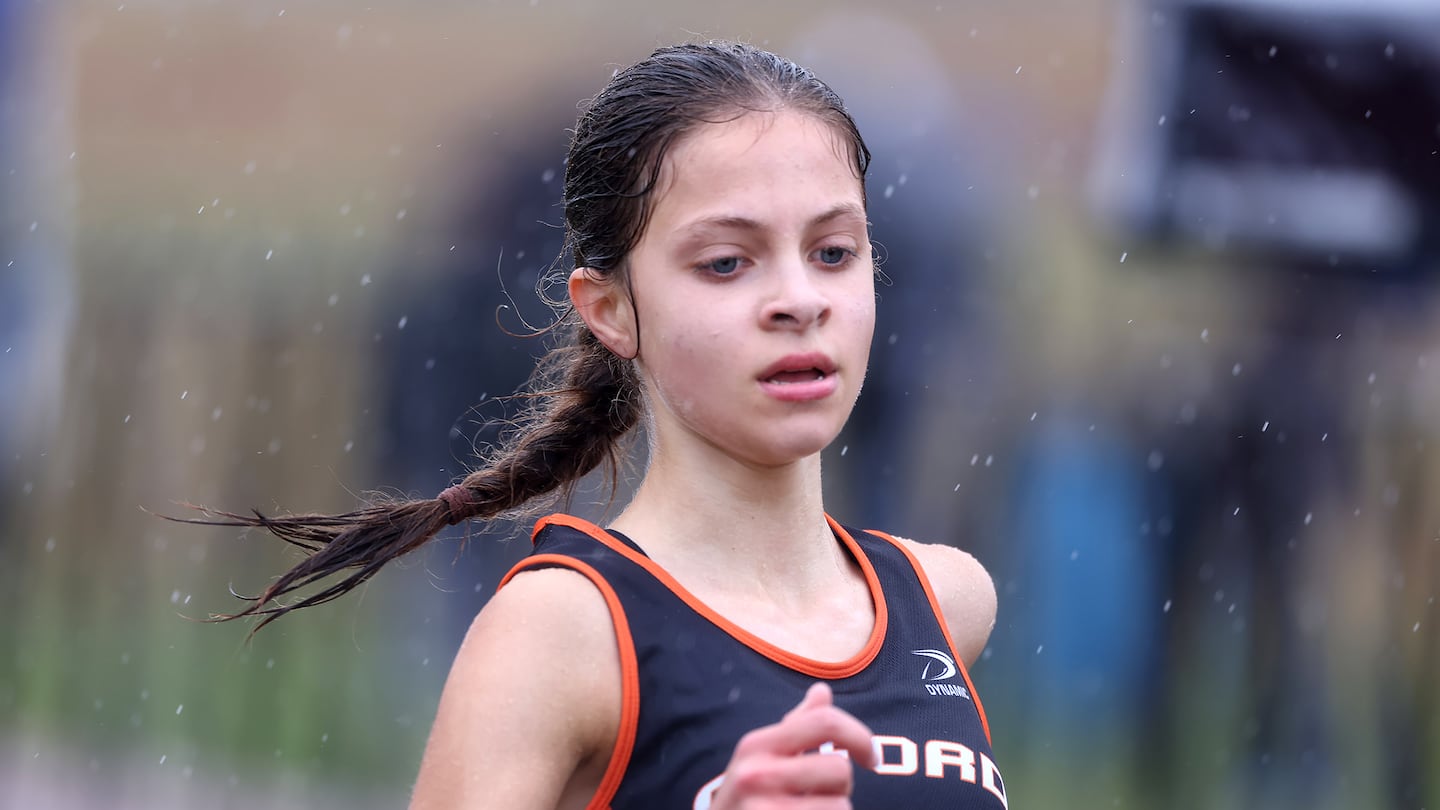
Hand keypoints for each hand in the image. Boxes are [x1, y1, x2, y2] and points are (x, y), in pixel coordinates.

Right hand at [707, 682, 877, 808]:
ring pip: (841, 806)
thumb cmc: (747, 798)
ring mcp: (763, 809)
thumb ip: (795, 726)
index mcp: (756, 745)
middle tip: (821, 796)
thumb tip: (822, 691)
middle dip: (841, 786)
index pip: (824, 722)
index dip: (860, 736)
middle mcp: (756, 774)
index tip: (871, 756)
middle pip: (839, 769)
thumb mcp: (760, 758)